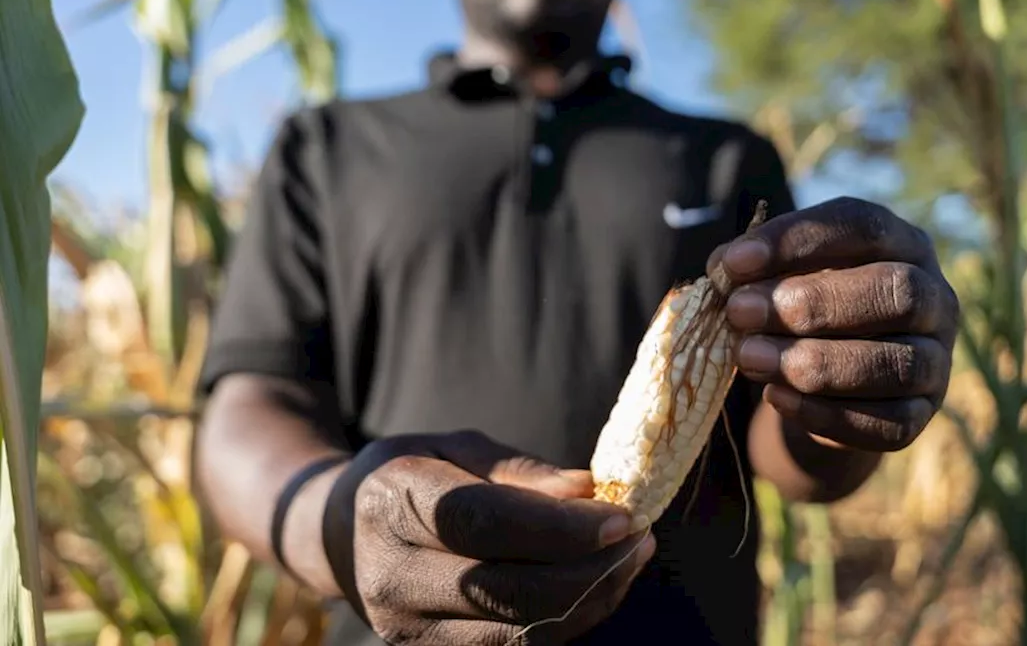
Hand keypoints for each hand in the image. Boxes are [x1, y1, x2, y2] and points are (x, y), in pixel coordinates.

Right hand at [321, 430, 655, 644]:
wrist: (339, 534)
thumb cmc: (410, 474)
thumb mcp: (454, 446)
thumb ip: (519, 471)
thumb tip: (588, 490)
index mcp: (394, 502)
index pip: (485, 522)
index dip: (560, 526)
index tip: (622, 516)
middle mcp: (392, 573)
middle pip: (507, 588)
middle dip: (589, 569)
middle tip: (641, 538)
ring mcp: (406, 627)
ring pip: (518, 631)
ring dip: (589, 600)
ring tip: (630, 560)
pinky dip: (567, 622)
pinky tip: (597, 587)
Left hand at [709, 196, 958, 451]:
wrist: (830, 382)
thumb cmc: (805, 311)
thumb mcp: (783, 278)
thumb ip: (757, 271)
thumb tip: (722, 270)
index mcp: (902, 244)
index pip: (862, 226)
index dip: (797, 240)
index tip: (734, 261)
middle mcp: (934, 297)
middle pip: (894, 291)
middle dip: (812, 304)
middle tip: (741, 312)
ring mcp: (937, 360)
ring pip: (897, 364)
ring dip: (816, 363)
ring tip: (749, 357)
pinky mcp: (921, 415)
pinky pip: (887, 422)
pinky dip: (826, 413)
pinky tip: (777, 397)